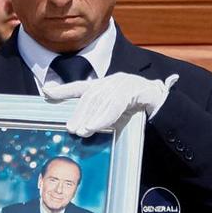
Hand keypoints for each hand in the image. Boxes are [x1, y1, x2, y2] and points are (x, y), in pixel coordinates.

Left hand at [42, 73, 179, 136]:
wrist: (166, 106)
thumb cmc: (138, 112)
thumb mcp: (116, 117)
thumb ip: (100, 121)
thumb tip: (80, 132)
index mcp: (106, 85)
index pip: (81, 87)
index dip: (63, 89)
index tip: (46, 91)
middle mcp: (113, 81)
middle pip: (91, 95)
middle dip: (79, 112)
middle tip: (70, 128)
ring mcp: (125, 82)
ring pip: (103, 99)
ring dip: (90, 117)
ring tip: (82, 130)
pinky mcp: (137, 89)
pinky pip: (117, 104)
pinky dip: (105, 116)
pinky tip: (96, 126)